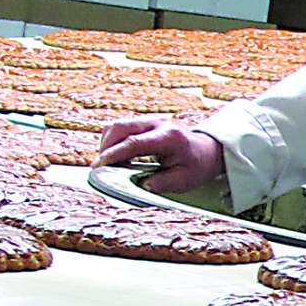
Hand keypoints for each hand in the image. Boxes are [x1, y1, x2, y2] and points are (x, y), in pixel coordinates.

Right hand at [97, 115, 225, 194]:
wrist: (207, 151)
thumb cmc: (196, 165)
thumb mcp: (182, 180)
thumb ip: (159, 183)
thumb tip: (137, 185)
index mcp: (168, 137)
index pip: (134, 142)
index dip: (114, 154)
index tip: (99, 165)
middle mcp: (158, 124)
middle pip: (120, 127)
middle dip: (105, 147)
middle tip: (101, 168)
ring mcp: (151, 120)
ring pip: (118, 125)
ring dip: (108, 144)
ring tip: (111, 164)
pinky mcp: (145, 122)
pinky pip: (122, 127)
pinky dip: (114, 141)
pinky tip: (119, 157)